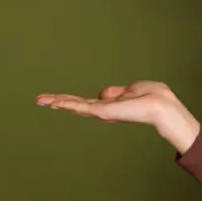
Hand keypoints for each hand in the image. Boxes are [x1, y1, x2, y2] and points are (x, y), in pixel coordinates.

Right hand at [36, 80, 178, 126]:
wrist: (162, 105)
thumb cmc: (154, 97)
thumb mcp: (133, 89)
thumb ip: (118, 92)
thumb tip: (103, 93)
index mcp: (112, 104)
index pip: (87, 102)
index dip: (72, 100)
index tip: (56, 99)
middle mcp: (105, 110)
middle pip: (77, 105)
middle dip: (58, 101)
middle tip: (39, 99)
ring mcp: (103, 111)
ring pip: (75, 106)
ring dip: (57, 102)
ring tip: (40, 100)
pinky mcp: (103, 111)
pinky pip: (81, 107)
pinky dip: (67, 104)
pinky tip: (54, 102)